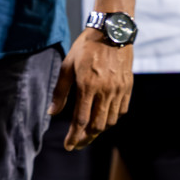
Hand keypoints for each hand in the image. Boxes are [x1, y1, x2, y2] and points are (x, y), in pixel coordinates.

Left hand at [49, 29, 131, 150]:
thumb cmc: (85, 48)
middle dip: (86, 138)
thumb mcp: (67, 66)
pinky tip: (103, 118)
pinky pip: (121, 111)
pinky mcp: (128, 88)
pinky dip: (112, 119)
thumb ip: (60, 92)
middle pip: (97, 126)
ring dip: (99, 130)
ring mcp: (119, 91)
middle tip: (77, 143)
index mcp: (87, 86)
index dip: (74, 136)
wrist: (111, 33)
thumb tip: (52, 112)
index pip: (80, 120)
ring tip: (88, 133)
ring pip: (110, 121)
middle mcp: (105, 91)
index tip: (68, 146)